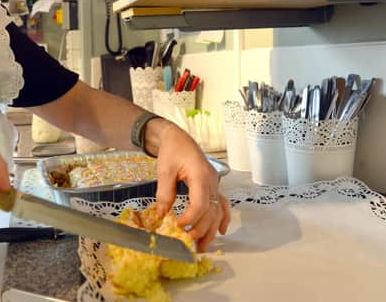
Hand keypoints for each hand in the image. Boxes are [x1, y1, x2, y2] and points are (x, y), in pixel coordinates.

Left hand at [150, 120, 230, 251]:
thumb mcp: (164, 171)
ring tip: (203, 246)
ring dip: (211, 229)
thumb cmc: (172, 150)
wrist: (178, 138)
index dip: (191, 218)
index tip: (178, 226)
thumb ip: (164, 193)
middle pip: (211, 211)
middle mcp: (212, 181)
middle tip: (188, 242)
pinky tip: (221, 231)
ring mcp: (215, 184)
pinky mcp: (212, 186)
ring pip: (218, 211)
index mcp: (200, 175)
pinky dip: (223, 218)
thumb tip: (162, 215)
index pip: (200, 203)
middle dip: (201, 229)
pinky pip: (222, 204)